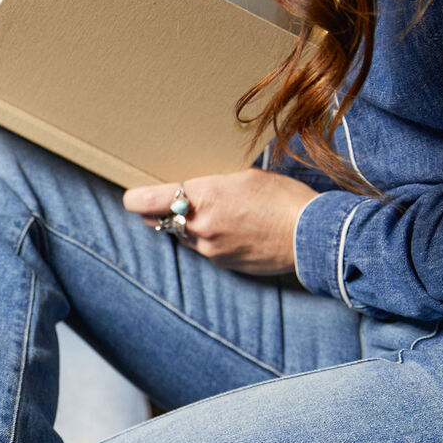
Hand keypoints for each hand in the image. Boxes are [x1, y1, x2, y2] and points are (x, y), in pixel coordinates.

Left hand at [124, 168, 319, 275]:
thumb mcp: (243, 177)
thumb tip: (193, 189)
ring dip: (185, 228)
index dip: (135, 199)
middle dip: (159, 213)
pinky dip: (207, 241)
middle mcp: (200, 227)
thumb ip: (210, 184)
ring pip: (181, 238)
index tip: (131, 197)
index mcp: (203, 197)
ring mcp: (210, 250)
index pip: (147, 202)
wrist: (311, 236)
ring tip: (212, 214)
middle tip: (167, 202)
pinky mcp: (222, 264)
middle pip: (158, 222)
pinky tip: (229, 230)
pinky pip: (203, 251)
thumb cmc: (282, 199)